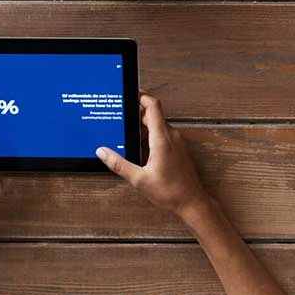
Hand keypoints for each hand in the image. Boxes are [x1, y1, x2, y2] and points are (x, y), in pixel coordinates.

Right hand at [97, 93, 211, 219]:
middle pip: (152, 115)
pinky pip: (162, 135)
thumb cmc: (170, 192)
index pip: (153, 106)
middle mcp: (171, 136)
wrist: (192, 202)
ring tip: (127, 138)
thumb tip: (102, 152)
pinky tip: (140, 151)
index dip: (141, 96)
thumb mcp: (139, 179)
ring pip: (157, 126)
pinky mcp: (178, 149)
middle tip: (120, 120)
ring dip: (142, 129)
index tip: (130, 93)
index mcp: (162, 139)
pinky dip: (150, 137)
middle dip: (136, 115)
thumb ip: (119, 164)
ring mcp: (176, 142)